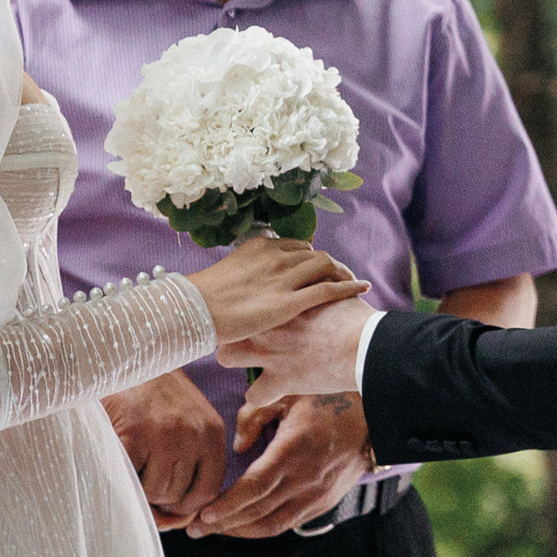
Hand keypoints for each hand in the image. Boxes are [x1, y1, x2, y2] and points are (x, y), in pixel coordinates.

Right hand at [102, 368, 228, 531]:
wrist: (122, 351)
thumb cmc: (149, 393)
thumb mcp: (183, 420)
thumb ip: (188, 463)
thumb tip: (179, 520)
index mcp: (211, 431)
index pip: (208, 490)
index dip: (186, 507)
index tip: (169, 507)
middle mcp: (194, 434)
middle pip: (179, 496)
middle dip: (158, 497)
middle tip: (139, 475)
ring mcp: (165, 435)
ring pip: (155, 492)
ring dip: (138, 488)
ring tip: (128, 460)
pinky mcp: (134, 435)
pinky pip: (130, 480)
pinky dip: (120, 479)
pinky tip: (116, 459)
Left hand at [186, 392, 375, 538]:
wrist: (373, 420)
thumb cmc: (326, 401)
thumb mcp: (287, 395)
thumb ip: (254, 417)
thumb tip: (238, 447)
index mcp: (294, 450)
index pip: (255, 487)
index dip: (228, 504)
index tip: (203, 514)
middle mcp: (305, 479)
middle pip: (258, 512)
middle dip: (223, 524)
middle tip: (193, 528)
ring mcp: (316, 496)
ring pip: (272, 525)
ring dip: (240, 531)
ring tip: (212, 530)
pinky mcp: (322, 503)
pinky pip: (287, 524)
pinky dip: (261, 528)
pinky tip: (242, 525)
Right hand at [187, 236, 368, 342]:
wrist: (195, 310)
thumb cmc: (202, 301)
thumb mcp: (226, 276)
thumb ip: (243, 275)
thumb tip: (245, 286)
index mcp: (260, 248)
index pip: (296, 246)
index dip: (310, 256)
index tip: (316, 267)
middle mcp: (276, 257)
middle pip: (315, 254)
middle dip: (330, 264)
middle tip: (340, 275)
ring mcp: (284, 278)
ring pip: (325, 266)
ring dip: (342, 273)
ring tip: (352, 282)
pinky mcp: (291, 302)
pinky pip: (328, 289)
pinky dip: (349, 287)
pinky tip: (362, 288)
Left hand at [220, 293, 376, 408]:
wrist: (366, 345)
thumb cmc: (354, 317)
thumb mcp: (332, 290)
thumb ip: (316, 286)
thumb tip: (321, 279)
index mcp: (279, 301)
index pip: (243, 299)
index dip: (246, 306)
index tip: (253, 311)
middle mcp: (267, 325)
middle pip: (227, 324)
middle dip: (233, 330)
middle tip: (249, 333)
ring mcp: (269, 353)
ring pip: (227, 356)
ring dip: (239, 359)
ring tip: (254, 361)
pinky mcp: (281, 381)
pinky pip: (254, 395)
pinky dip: (263, 393)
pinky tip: (272, 389)